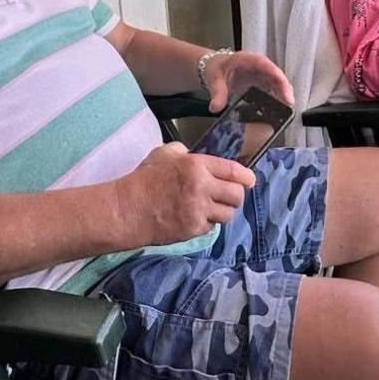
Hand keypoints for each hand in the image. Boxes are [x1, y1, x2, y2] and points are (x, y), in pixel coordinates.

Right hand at [114, 142, 255, 245]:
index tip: (250, 181)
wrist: (128, 209)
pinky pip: (212, 227)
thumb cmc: (144, 180)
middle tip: (228, 197)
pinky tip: (195, 217)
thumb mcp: (163, 154)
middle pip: (237, 195)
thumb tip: (192, 153)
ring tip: (210, 208)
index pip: (233, 171)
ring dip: (222, 211)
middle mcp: (202, 187)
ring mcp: (199, 210)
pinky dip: (207, 223)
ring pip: (228, 214)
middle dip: (236, 196)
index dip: (246, 177)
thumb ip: (182, 151)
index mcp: (196, 165)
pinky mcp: (194, 228)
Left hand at [203, 51, 294, 112]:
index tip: (284, 90)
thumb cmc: (216, 67)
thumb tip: (216, 107)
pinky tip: (279, 110)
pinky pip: (272, 90)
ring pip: (277, 83)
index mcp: (248, 60)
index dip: (278, 77)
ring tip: (288, 109)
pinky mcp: (261, 83)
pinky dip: (277, 99)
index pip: (267, 66)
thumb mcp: (214, 79)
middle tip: (290, 103)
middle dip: (285, 89)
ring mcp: (261, 74)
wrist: (213, 66)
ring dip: (283, 95)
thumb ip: (217, 93)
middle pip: (276, 76)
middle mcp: (259, 66)